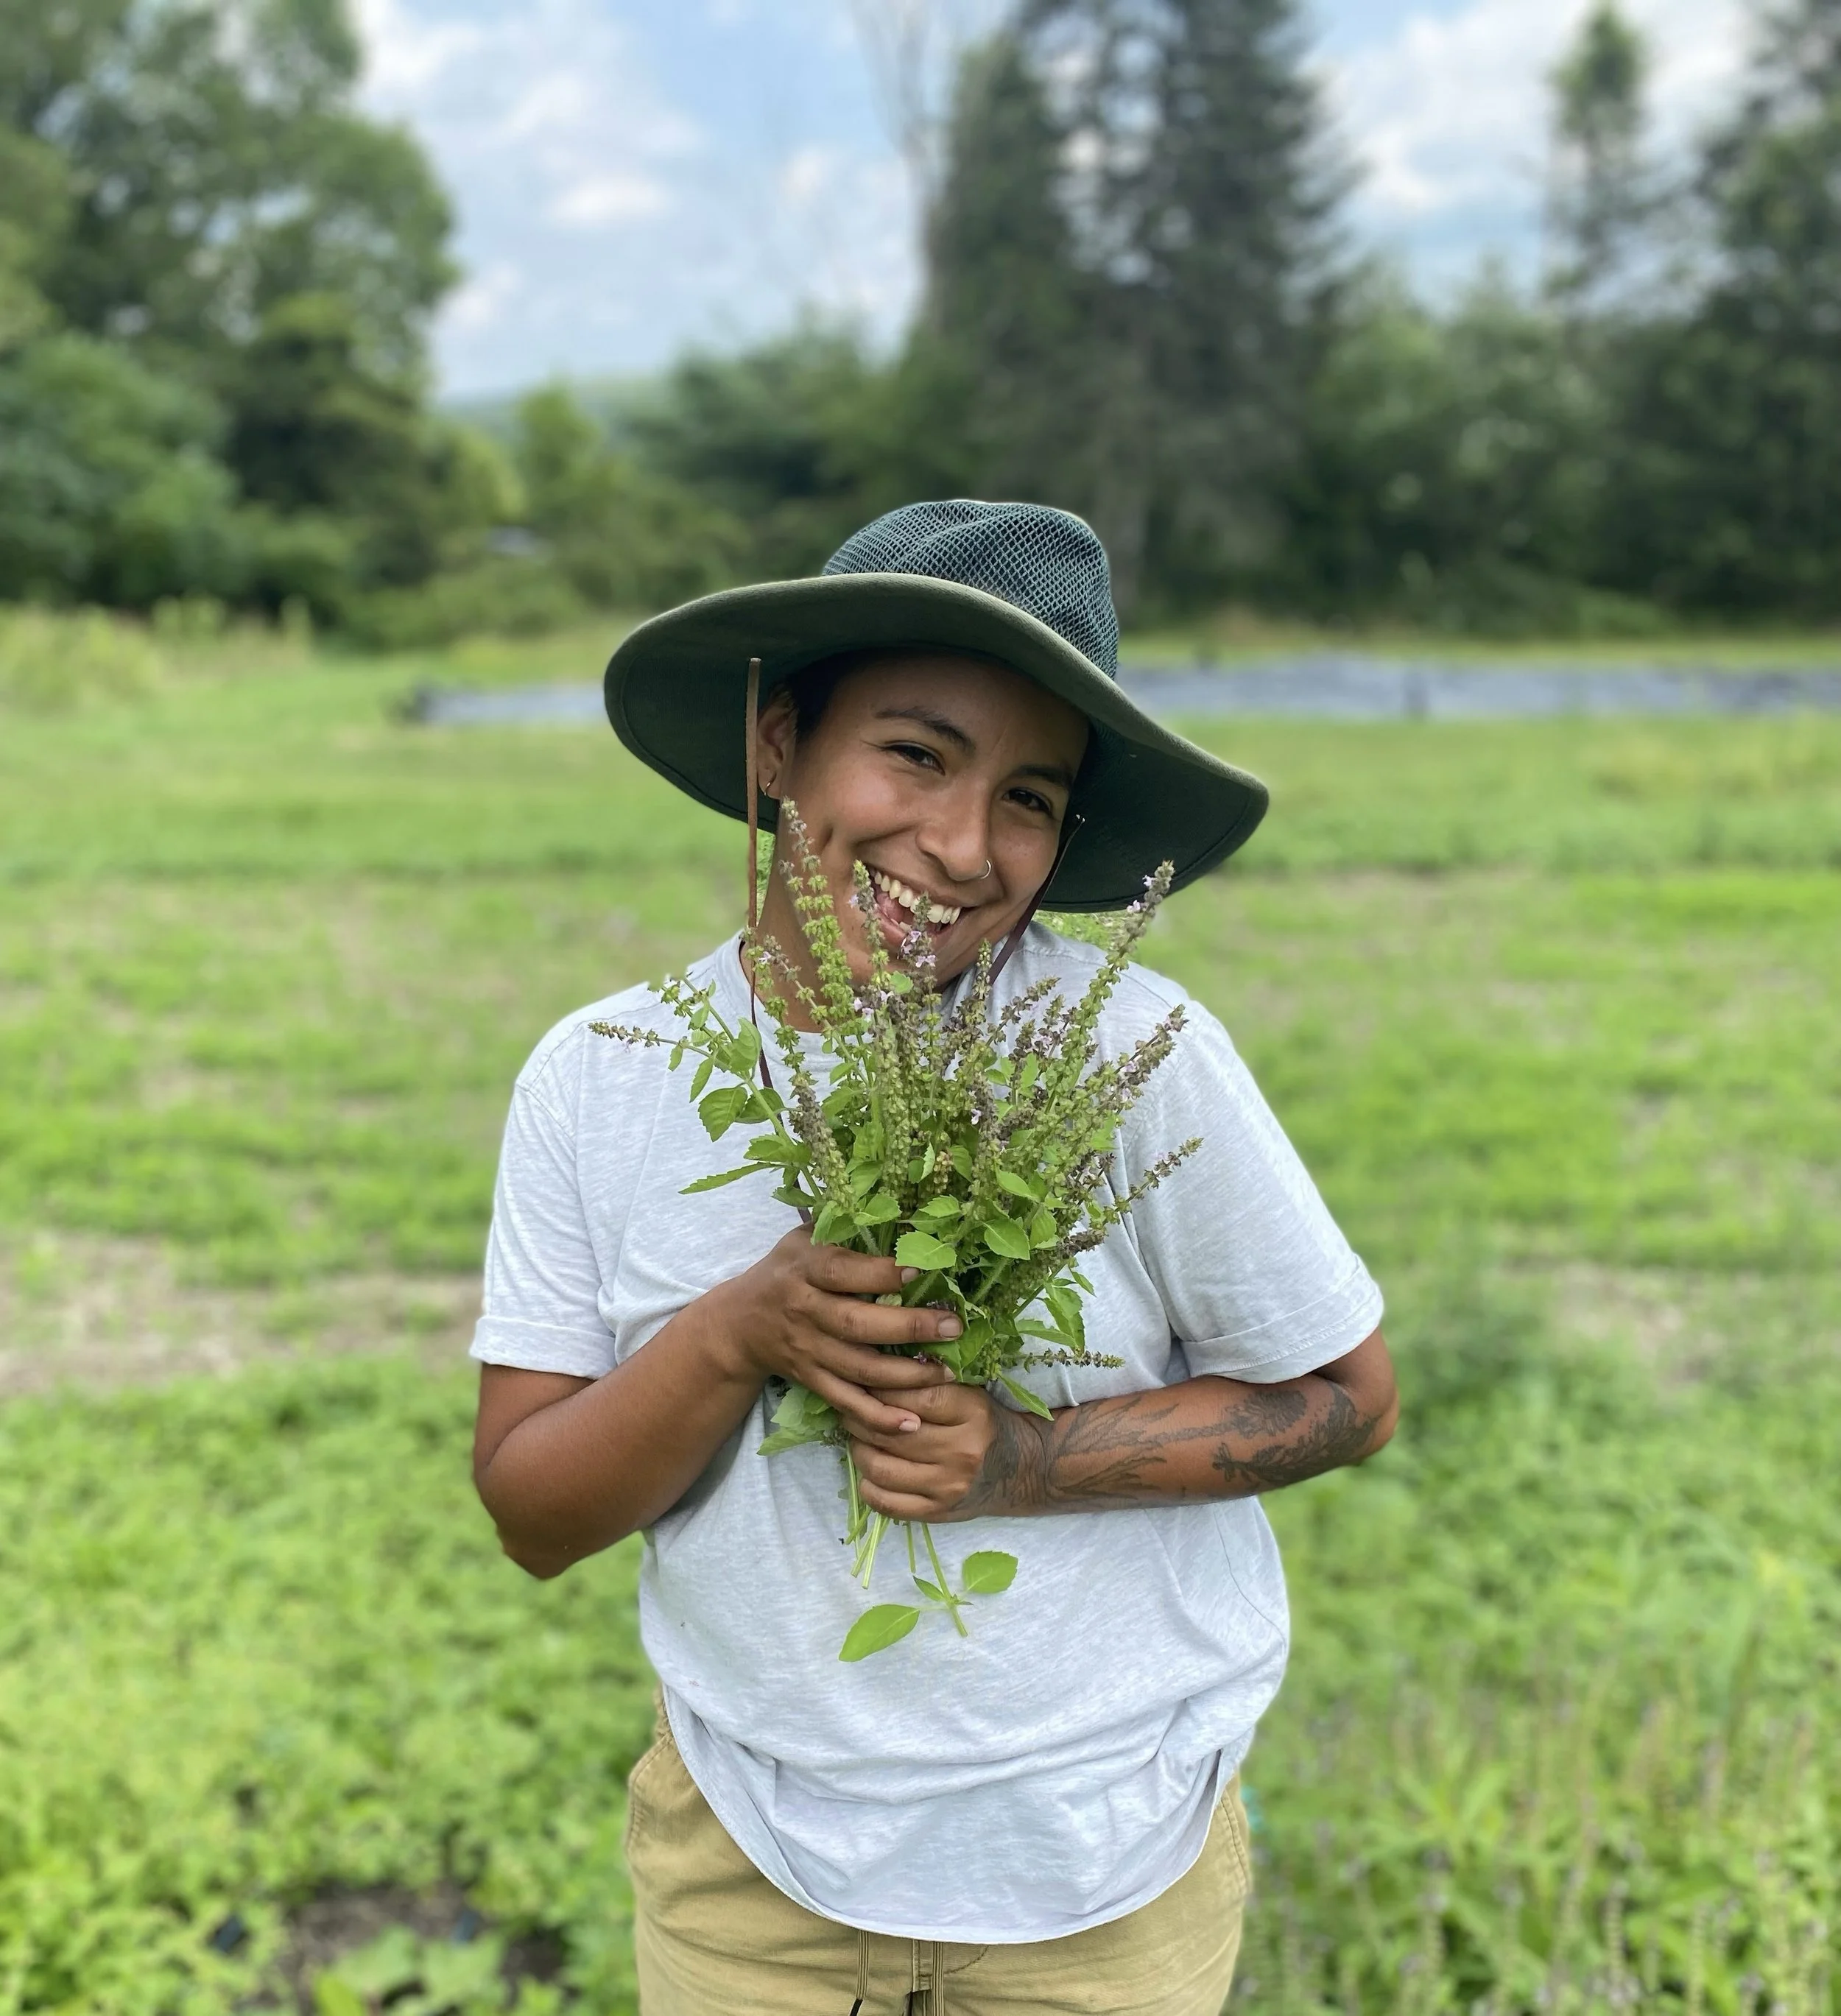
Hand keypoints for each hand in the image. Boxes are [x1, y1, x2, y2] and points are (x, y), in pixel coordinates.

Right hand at [713, 1227, 958, 1442]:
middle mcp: (805, 1311)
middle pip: (857, 1324)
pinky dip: (878, 1418)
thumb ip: (845, 1230)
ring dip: (905, 1375)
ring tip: (945, 1370)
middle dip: (909, 1327)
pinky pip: (847, 1402)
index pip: (843, 1271)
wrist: (741, 1323)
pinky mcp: (812, 1381)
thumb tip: (906, 1218)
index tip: (920, 1269)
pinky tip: (912, 1423)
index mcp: (804, 1268)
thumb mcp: (805, 1239)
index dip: (881, 1273)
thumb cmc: (788, 1270)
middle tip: (952, 1325)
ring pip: (859, 1368)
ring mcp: (808, 1351)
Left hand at [848, 1379, 1016, 1522]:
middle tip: (851, 1408)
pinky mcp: (938, 1512)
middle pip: (892, 1434)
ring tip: (859, 1437)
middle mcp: (962, 1452)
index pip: (914, 1399)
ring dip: (859, 1449)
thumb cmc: (986, 1423)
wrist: (1021, 1469)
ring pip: (882, 1467)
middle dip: (861, 1418)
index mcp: (973, 1413)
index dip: (881, 1390)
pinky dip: (868, 1484)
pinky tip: (870, 1469)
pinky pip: (887, 1502)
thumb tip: (878, 1370)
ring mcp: (948, 1487)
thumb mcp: (970, 1393)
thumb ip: (931, 1383)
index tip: (865, 1382)